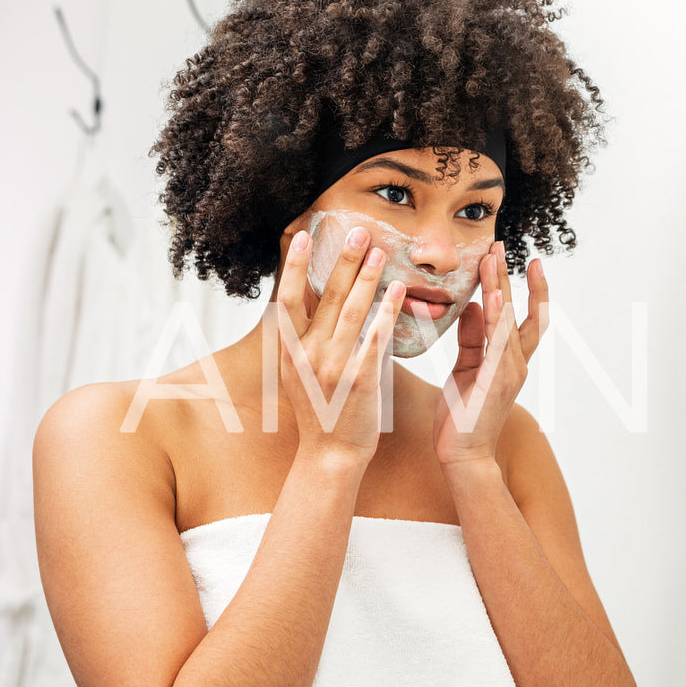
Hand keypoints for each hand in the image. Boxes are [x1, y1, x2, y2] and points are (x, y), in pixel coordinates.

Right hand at [276, 226, 405, 464]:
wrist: (331, 454)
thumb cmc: (320, 411)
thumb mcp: (299, 372)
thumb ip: (303, 339)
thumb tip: (305, 302)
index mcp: (290, 352)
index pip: (287, 299)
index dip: (292, 266)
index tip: (302, 235)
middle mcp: (308, 355)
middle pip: (324, 298)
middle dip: (340, 261)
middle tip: (356, 231)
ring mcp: (333, 367)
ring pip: (351, 312)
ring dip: (366, 278)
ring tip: (379, 251)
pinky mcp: (360, 379)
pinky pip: (375, 338)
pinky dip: (386, 311)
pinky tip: (398, 291)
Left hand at [434, 240, 548, 465]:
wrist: (463, 456)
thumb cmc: (461, 419)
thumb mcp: (465, 369)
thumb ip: (472, 338)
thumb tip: (470, 305)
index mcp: (510, 360)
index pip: (523, 316)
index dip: (523, 287)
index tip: (516, 258)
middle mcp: (517, 362)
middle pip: (520, 310)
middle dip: (511, 277)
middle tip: (501, 245)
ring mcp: (510, 371)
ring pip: (509, 321)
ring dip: (501, 288)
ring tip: (494, 259)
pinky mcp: (498, 380)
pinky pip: (498, 343)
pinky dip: (496, 318)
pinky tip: (490, 297)